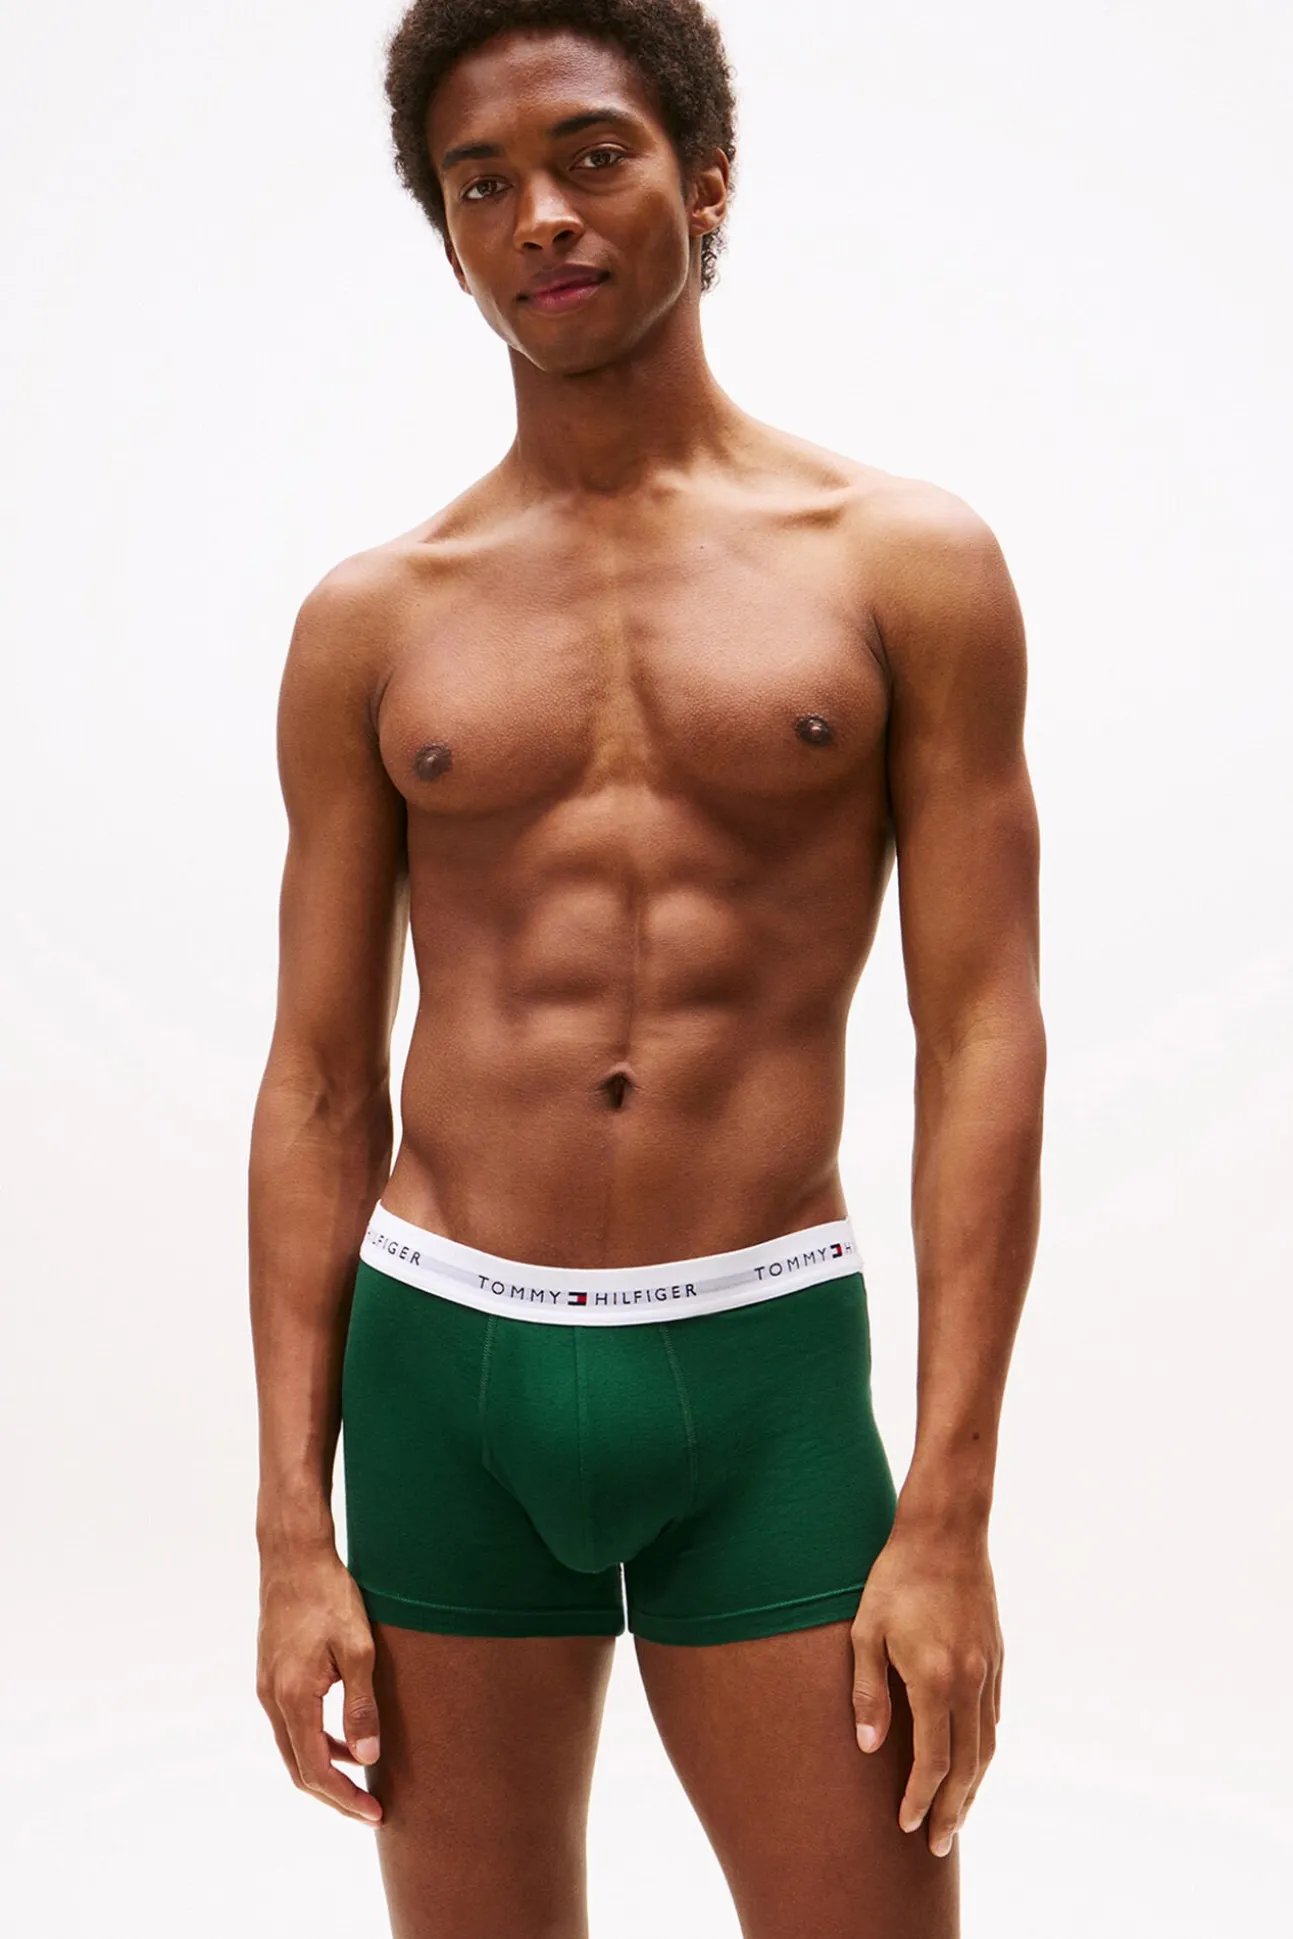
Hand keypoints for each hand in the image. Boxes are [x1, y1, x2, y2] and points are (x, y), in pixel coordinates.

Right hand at [256, 1544, 383, 1823]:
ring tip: (362, 1781)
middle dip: (334, 1794)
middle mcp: (272, 1699)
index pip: (315, 1770)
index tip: (374, 1812)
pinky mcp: (271, 1675)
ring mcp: (268, 1687)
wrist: (293, 1556)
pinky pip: (291, 1724)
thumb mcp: (358, 1650)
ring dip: (325, 1769)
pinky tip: (343, 1738)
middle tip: (370, 1810)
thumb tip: (366, 1758)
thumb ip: (360, 1707)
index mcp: (293, 1697)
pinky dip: (316, 1742)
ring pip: (293, 1748)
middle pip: (299, 1768)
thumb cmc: (329, 1596)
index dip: (344, 1798)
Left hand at [850, 1522, 1002, 1856]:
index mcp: (935, 1681)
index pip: (933, 1761)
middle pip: (968, 1766)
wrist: (946, 1532)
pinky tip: (974, 1760)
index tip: (906, 1825)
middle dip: (952, 1809)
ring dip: (974, 1786)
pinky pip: (994, 1717)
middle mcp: (969, 1683)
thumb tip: (868, 1747)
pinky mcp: (996, 1656)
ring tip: (957, 1814)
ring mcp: (988, 1670)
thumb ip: (867, 1692)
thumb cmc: (896, 1577)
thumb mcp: (866, 1631)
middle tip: (938, 1844)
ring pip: (987, 1745)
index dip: (919, 1798)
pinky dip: (985, 1749)